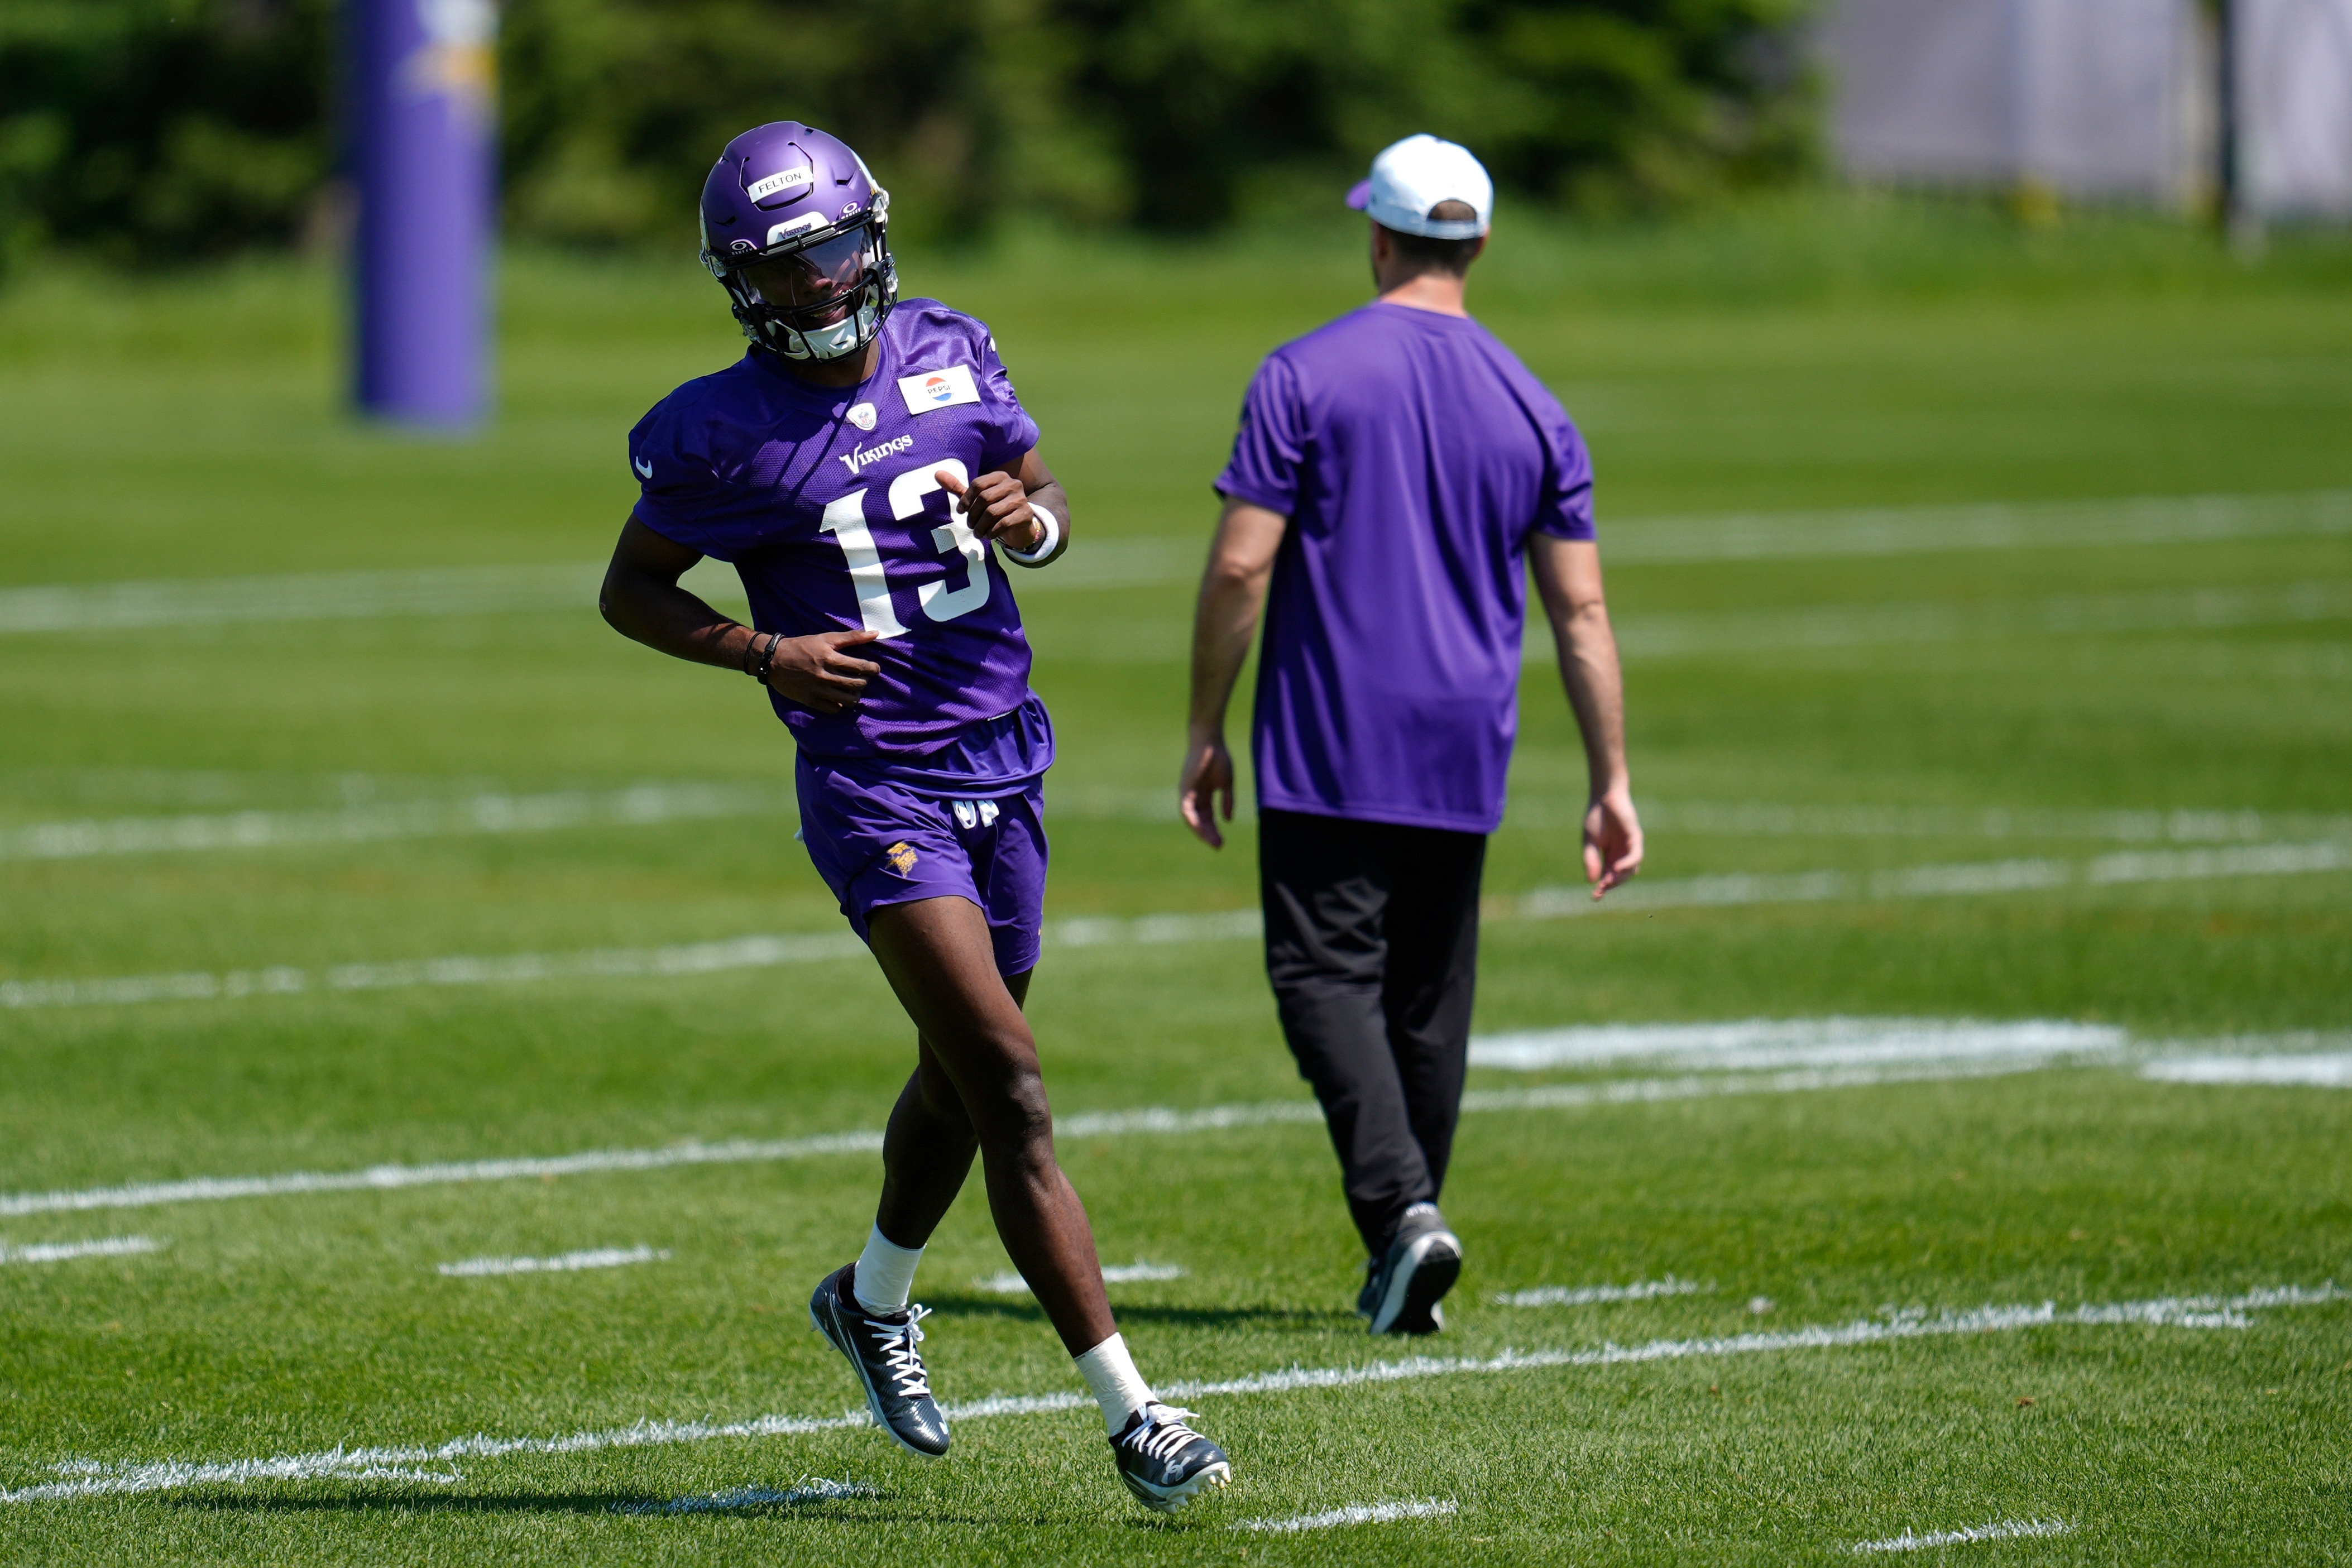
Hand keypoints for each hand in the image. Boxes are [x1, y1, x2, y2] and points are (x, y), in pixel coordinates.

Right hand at [759, 629, 881, 714]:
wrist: (773, 660)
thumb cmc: (802, 646)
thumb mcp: (825, 638)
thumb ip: (851, 637)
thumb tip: (875, 633)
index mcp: (829, 658)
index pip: (860, 667)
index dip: (872, 668)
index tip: (874, 668)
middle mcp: (824, 675)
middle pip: (857, 684)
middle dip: (865, 681)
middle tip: (863, 677)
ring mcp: (817, 690)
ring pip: (848, 700)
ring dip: (855, 695)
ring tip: (853, 689)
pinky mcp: (811, 701)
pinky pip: (834, 709)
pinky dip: (840, 705)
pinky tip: (838, 697)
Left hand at [939, 467, 1043, 550]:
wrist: (1019, 525)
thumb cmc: (994, 508)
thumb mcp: (976, 498)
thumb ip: (958, 487)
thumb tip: (937, 474)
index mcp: (1000, 476)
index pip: (978, 484)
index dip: (966, 499)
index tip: (961, 511)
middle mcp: (1013, 484)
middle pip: (984, 498)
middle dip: (973, 515)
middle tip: (970, 525)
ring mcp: (1021, 499)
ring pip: (993, 512)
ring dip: (981, 526)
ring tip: (978, 533)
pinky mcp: (1026, 514)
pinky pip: (1004, 523)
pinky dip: (992, 532)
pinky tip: (989, 535)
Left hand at [1179, 731, 1235, 848]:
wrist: (1210, 741)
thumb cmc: (1218, 757)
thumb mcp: (1226, 783)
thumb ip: (1227, 800)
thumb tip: (1228, 819)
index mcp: (1203, 796)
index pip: (1207, 818)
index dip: (1214, 830)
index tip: (1221, 842)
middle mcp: (1193, 797)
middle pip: (1200, 821)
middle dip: (1208, 834)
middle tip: (1218, 846)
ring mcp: (1187, 793)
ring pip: (1191, 819)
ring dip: (1201, 831)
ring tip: (1212, 841)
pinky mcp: (1184, 789)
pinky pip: (1185, 809)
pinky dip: (1192, 820)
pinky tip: (1200, 828)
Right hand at [1583, 786, 1642, 898]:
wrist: (1604, 796)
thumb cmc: (1596, 817)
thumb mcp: (1589, 842)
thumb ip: (1591, 860)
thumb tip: (1591, 881)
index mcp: (1610, 856)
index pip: (1608, 877)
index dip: (1602, 888)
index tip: (1594, 897)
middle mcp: (1622, 854)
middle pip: (1621, 877)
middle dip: (1611, 884)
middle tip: (1601, 888)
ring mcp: (1630, 847)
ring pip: (1631, 870)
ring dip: (1620, 877)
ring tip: (1608, 881)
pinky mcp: (1636, 838)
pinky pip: (1636, 856)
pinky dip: (1628, 864)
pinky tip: (1617, 867)